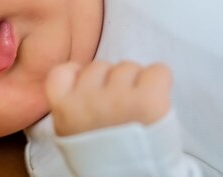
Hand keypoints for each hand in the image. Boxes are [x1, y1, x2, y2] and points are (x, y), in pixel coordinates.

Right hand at [45, 61, 171, 135]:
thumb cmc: (103, 156)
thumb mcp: (71, 131)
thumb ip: (71, 102)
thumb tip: (81, 73)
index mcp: (65, 108)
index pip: (62, 71)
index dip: (78, 76)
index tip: (89, 89)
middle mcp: (88, 99)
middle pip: (101, 66)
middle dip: (110, 81)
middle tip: (118, 107)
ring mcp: (118, 98)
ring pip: (128, 67)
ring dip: (135, 82)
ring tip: (138, 108)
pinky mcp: (149, 99)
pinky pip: (157, 71)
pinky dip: (160, 81)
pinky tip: (155, 99)